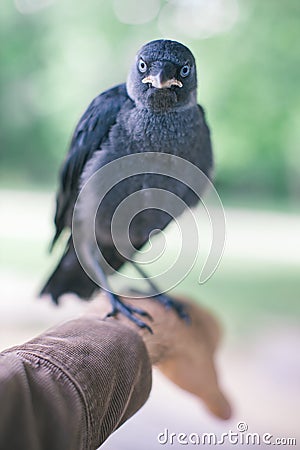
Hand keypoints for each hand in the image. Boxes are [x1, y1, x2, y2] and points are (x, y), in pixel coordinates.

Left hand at [84, 293, 231, 419]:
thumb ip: (216, 400)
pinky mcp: (141, 302)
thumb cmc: (182, 355)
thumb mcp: (205, 385)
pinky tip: (138, 347)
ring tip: (154, 357)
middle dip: (182, 344)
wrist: (149, 330)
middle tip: (174, 365)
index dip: (207, 354)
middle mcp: (188, 307)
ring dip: (161, 337)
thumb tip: (227, 415)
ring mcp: (165, 302)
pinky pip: (144, 319)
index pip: (214, 335)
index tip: (197, 370)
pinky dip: (142, 332)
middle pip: (188, 327)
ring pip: (165, 321)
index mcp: (209, 321)